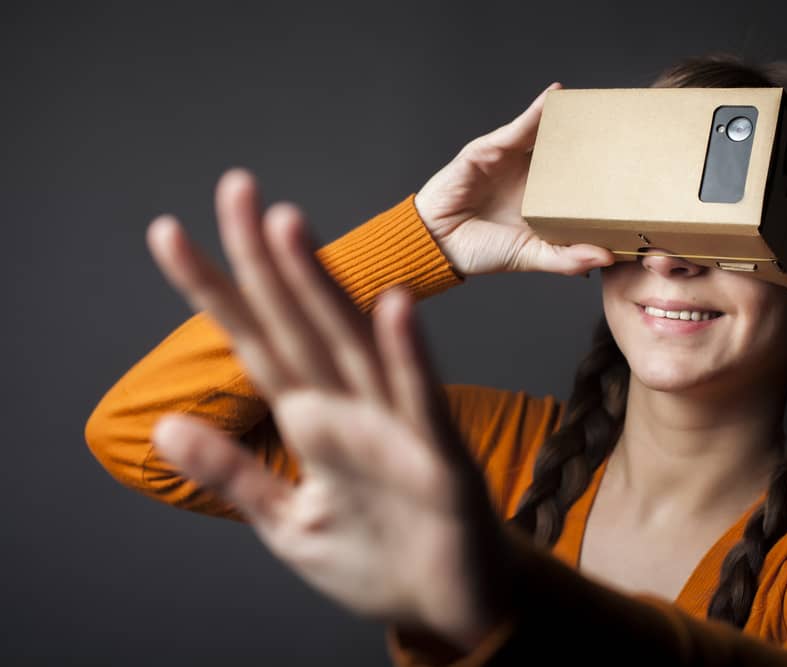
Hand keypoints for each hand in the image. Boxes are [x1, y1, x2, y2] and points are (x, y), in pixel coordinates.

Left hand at [145, 169, 512, 648]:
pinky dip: (408, 357)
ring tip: (288, 226)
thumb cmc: (379, 558)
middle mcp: (351, 409)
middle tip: (233, 188)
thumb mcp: (288, 524)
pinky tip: (391, 307)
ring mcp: (396, 427)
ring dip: (322, 286)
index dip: (212, 290)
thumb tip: (165, 427)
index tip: (169, 234)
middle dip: (263, 258)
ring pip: (352, 345)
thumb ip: (234, 474)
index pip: (255, 342)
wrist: (451, 605)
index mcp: (313, 422)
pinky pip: (423, 402)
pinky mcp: (440, 461)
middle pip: (299, 322)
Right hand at [414, 82, 615, 276]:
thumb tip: (606, 258)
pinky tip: (558, 96)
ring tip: (599, 107)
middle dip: (594, 142)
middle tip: (627, 132)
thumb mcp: (532, 256)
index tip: (638, 172)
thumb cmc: (481, 251)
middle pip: (570, 152)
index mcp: (545, 202)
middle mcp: (532, 177)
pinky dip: (539, 110)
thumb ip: (567, 258)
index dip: (606, 176)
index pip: (581, 183)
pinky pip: (519, 127)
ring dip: (572, 120)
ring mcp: (512, 160)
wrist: (438, 243)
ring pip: (548, 135)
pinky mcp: (491, 148)